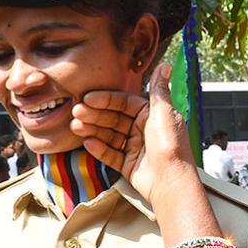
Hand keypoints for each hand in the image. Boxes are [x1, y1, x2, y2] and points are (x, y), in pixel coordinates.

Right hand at [70, 63, 195, 203]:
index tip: (88, 98)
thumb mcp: (163, 113)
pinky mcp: (128, 165)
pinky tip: (87, 143)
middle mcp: (143, 130)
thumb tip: (164, 66)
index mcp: (152, 115)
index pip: (124, 103)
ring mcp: (135, 148)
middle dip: (95, 115)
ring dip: (92, 130)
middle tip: (77, 112)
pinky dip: (99, 148)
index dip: (106, 100)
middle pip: (114, 119)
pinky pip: (110, 154)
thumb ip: (159, 90)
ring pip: (109, 135)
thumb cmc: (170, 147)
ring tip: (76, 127)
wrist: (170, 182)